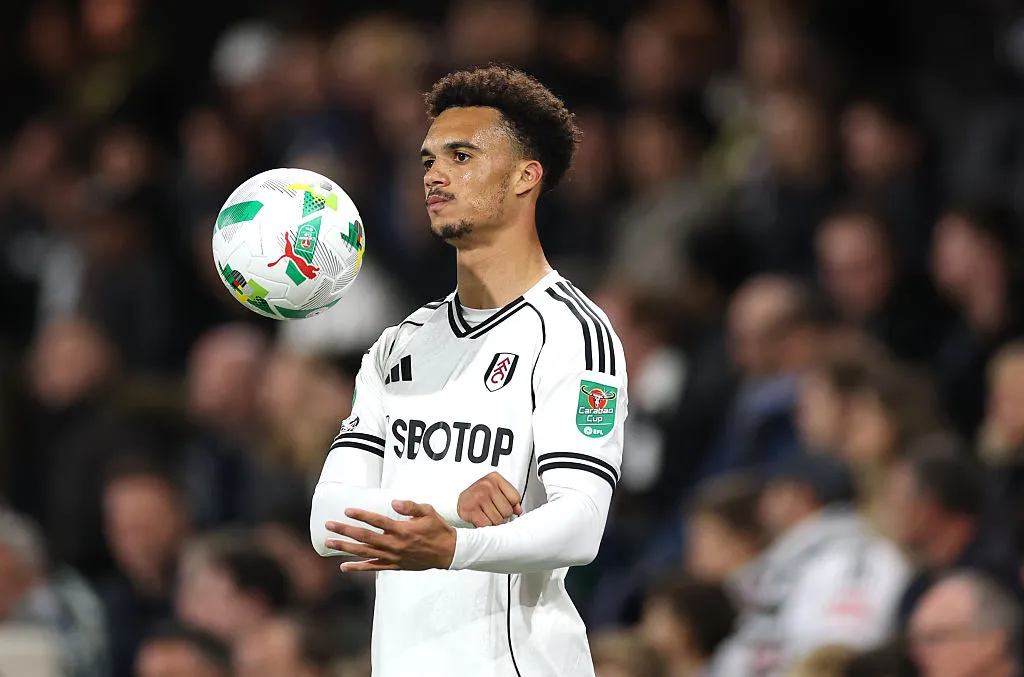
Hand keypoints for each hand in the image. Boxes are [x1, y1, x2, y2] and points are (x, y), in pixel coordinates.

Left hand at [324, 500, 456, 571]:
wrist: (448, 553)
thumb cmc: (438, 530)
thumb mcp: (428, 512)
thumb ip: (410, 506)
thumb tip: (394, 502)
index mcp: (402, 530)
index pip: (377, 521)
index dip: (361, 515)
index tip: (347, 510)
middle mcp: (394, 544)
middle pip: (365, 537)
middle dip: (345, 530)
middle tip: (329, 525)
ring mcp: (393, 557)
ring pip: (364, 553)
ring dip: (345, 547)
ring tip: (329, 542)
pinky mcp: (394, 565)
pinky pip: (372, 567)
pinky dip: (358, 567)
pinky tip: (343, 566)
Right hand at [457, 471, 522, 526]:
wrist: (451, 496)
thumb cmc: (476, 494)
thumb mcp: (494, 489)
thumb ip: (509, 498)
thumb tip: (518, 510)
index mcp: (495, 478)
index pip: (515, 498)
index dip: (512, 506)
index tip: (503, 506)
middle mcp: (487, 486)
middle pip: (507, 511)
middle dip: (501, 515)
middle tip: (491, 511)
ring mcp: (478, 497)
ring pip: (498, 520)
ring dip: (492, 521)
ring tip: (485, 514)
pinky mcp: (470, 510)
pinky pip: (486, 525)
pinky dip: (484, 525)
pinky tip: (479, 518)